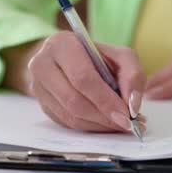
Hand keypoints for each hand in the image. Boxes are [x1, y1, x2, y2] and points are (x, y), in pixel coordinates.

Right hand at [24, 31, 146, 131]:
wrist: (65, 58)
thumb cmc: (95, 56)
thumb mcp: (120, 55)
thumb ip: (132, 75)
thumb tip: (132, 105)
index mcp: (62, 45)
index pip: (82, 78)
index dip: (105, 100)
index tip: (126, 115)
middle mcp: (42, 65)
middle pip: (73, 100)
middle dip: (103, 117)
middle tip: (126, 124)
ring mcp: (38, 87)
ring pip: (69, 116)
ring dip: (98, 125)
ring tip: (120, 125)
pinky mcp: (41, 104)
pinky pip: (66, 123)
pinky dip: (89, 127)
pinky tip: (105, 124)